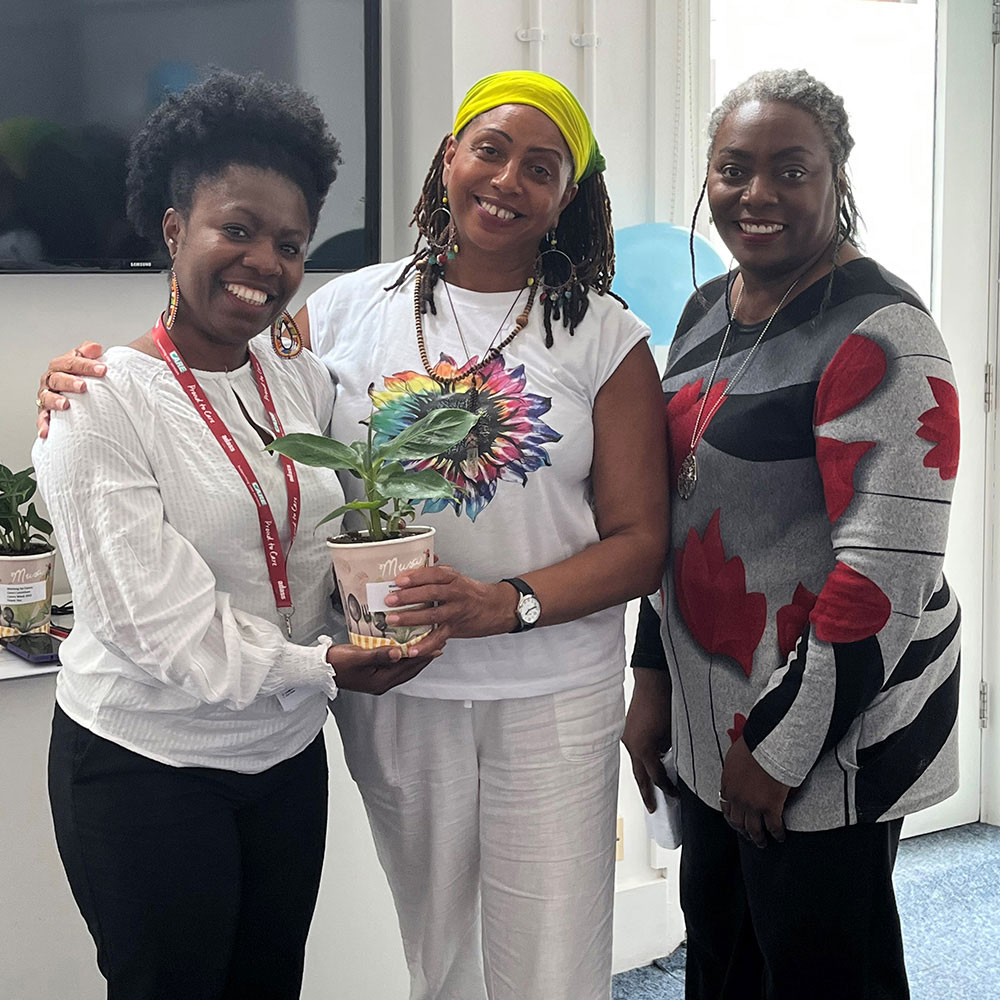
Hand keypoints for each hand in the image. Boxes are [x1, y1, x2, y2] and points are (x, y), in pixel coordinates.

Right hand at [36, 342, 106, 437]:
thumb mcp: (85, 362)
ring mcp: (47, 396)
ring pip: (47, 397)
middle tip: (83, 386)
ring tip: (66, 405)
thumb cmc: (81, 376)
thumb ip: (88, 353)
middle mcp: (50, 380)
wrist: (75, 390)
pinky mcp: (46, 412)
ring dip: (55, 401)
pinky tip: (46, 431)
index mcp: (60, 366)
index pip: (71, 362)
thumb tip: (96, 348)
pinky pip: (43, 418)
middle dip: (70, 382)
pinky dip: (43, 424)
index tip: (103, 369)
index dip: (87, 365)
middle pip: (57, 379)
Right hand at [326, 626, 447, 694]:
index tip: (437, 645)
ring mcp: (377, 680)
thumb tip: (401, 652)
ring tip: (426, 646)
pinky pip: (394, 666)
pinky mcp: (372, 675)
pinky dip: (403, 658)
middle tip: (438, 644)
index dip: (423, 655)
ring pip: (403, 669)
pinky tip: (404, 650)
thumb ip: (380, 654)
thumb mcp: (358, 656)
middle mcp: (381, 683)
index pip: (408, 666)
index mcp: (381, 681)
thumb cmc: (335, 663)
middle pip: (409, 670)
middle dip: (424, 657)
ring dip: (415, 658)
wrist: (318, 669)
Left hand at [383, 565, 516, 638]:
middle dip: (408, 596)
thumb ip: (436, 573)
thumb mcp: (457, 577)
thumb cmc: (472, 592)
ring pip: (432, 614)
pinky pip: (439, 637)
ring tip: (393, 619)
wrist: (496, 608)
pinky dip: (425, 645)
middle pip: (431, 592)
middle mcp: (456, 593)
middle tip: (390, 599)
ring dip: (411, 618)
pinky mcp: (456, 628)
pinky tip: (412, 648)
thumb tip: (411, 568)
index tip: (398, 580)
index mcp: (454, 579)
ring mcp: (456, 612)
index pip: (434, 574)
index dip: (415, 576)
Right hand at [623, 668, 675, 811]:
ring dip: (644, 772)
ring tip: (651, 786)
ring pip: (636, 762)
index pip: (656, 776)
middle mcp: (631, 745)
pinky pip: (634, 749)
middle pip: (640, 775)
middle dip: (647, 792)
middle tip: (652, 807)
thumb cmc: (664, 703)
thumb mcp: (672, 734)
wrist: (652, 682)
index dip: (667, 788)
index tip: (674, 795)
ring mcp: (626, 737)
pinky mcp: (626, 730)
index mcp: (644, 749)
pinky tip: (648, 759)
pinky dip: (641, 756)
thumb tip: (668, 761)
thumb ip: (668, 752)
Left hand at [719, 736, 789, 846]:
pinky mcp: (771, 808)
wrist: (766, 748)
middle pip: (738, 822)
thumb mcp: (733, 759)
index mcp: (728, 786)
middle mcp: (738, 799)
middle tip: (747, 835)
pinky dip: (777, 834)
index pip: (726, 807)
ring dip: (758, 838)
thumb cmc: (752, 747)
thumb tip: (736, 773)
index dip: (731, 817)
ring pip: (754, 829)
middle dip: (743, 831)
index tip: (735, 821)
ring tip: (762, 842)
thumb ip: (733, 771)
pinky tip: (780, 836)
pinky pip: (774, 827)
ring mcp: (754, 806)